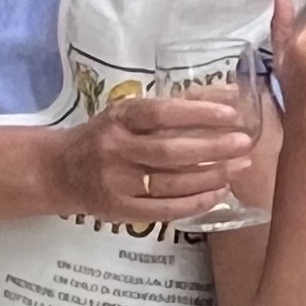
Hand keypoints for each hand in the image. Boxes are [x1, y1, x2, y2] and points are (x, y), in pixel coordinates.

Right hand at [56, 84, 254, 225]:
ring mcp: (117, 183)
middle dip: (212, 148)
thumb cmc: (106, 136)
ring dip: (211, 176)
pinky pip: (165, 210)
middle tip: (245, 144)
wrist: (60, 171)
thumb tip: (232, 94)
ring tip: (239, 168)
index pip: (161, 113)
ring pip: (171, 183)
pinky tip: (219, 193)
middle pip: (169, 151)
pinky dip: (196, 203)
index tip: (231, 114)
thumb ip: (177, 104)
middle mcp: (115, 149)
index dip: (198, 113)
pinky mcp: (120, 210)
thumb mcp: (131, 113)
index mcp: (118, 118)